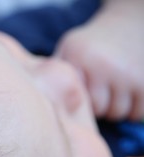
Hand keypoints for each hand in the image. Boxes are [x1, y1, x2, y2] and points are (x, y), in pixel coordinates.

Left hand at [55, 1, 143, 120]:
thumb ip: (54, 72)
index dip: (78, 103)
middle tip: (98, 94)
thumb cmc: (90, 45)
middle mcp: (105, 66)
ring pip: (119, 114)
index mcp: (81, 58)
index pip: (76, 101)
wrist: (126, 25)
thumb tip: (41, 100)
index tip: (80, 95)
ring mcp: (129, 73)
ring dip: (115, 110)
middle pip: (99, 110)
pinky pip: (138, 113)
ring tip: (111, 93)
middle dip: (98, 108)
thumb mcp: (67, 50)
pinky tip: (127, 96)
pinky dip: (134, 110)